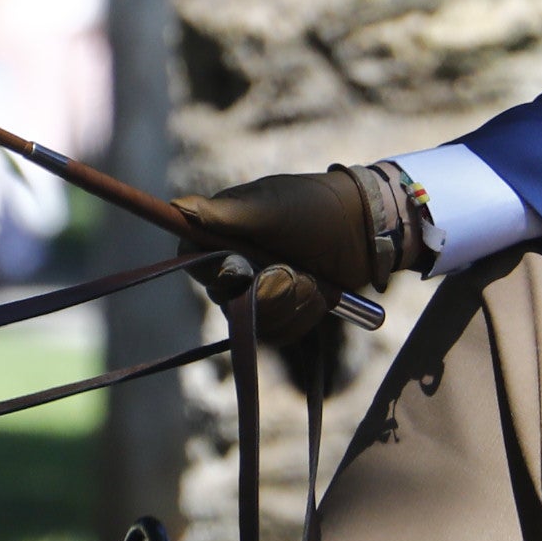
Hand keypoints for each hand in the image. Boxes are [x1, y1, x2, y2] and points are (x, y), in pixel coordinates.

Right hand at [169, 163, 419, 321]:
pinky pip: (279, 333)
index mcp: (221, 232)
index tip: (243, 269)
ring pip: (256, 322)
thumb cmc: (315, 209)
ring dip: (292, 302)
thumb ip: (225, 214)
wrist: (364, 231)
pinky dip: (304, 315)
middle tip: (294, 268)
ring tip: (313, 278)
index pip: (192, 262)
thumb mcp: (270, 208)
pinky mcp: (282, 312)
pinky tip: (320, 292)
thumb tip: (178, 206)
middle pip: (226, 300)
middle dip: (268, 288)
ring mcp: (258, 291)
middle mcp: (234, 264)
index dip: (214, 274)